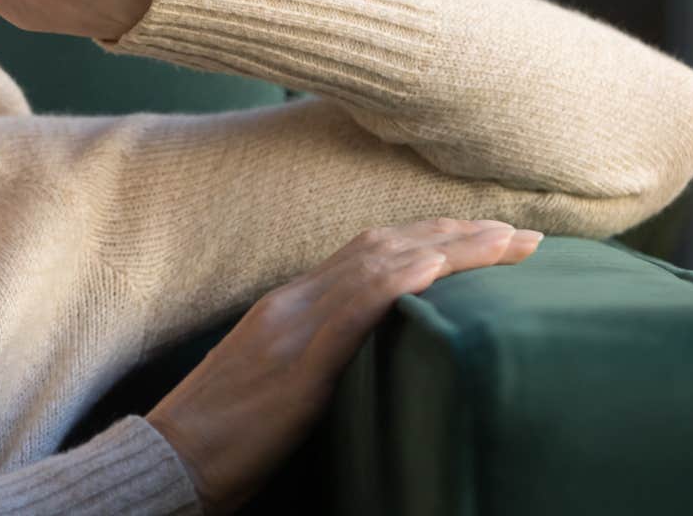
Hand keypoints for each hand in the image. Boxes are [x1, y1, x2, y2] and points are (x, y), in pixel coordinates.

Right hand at [142, 218, 545, 513]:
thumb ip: (323, 354)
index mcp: (291, 306)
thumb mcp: (280, 381)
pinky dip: (395, 282)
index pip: (372, 253)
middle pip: (385, 246)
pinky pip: (349, 312)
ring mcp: (291, 328)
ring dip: (448, 248)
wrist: (169, 458)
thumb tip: (376, 351)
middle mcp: (293, 303)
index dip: (434, 238)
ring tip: (505, 242)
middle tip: (523, 234)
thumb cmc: (223, 434)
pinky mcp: (294, 367)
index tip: (490, 237)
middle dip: (458, 235)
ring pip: (377, 265)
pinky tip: (436, 268)